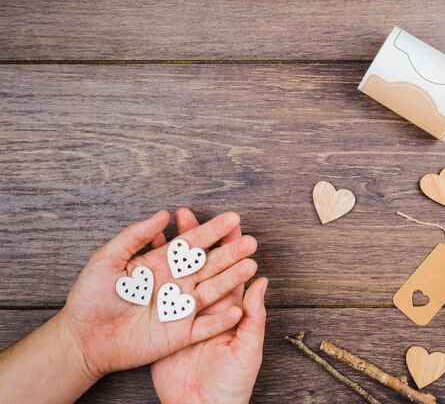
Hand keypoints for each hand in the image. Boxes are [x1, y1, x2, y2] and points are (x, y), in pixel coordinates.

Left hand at [59, 210, 258, 379]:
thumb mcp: (107, 259)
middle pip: (209, 265)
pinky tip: (238, 310)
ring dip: (232, 280)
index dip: (212, 231)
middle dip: (230, 253)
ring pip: (213, 292)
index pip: (193, 244)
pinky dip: (222, 320)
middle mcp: (175, 284)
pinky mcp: (180, 334)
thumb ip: (134, 236)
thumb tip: (162, 214)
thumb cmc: (91, 298)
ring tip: (251, 265)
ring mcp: (180, 309)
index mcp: (161, 264)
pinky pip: (206, 327)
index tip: (233, 218)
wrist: (84, 339)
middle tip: (251, 241)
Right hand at [151, 208, 266, 403]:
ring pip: (180, 273)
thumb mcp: (247, 348)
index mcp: (230, 308)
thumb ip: (254, 316)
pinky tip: (148, 253)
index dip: (229, 245)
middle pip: (202, 263)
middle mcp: (206, 304)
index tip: (227, 221)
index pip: (229, 268)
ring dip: (174, 248)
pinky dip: (153, 272)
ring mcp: (184, 312)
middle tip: (188, 212)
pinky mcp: (165, 324)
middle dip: (197, 237)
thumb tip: (262, 281)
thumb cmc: (232, 381)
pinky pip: (160, 293)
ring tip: (168, 224)